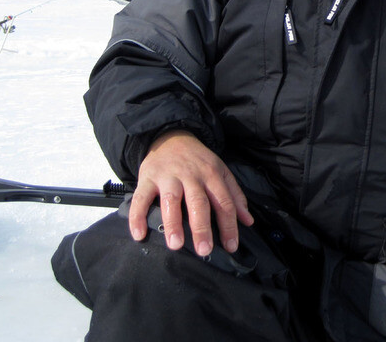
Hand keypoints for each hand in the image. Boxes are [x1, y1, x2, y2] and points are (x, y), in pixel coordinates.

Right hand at [129, 129, 252, 256]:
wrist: (171, 136)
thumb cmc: (199, 161)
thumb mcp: (221, 171)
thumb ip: (235, 196)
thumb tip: (248, 221)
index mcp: (212, 174)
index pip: (224, 201)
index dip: (229, 225)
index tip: (230, 246)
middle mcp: (191, 175)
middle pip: (199, 202)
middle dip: (202, 227)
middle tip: (204, 250)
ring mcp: (168, 176)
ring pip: (172, 200)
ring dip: (173, 223)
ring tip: (176, 245)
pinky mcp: (147, 177)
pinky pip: (141, 198)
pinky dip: (137, 216)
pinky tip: (139, 234)